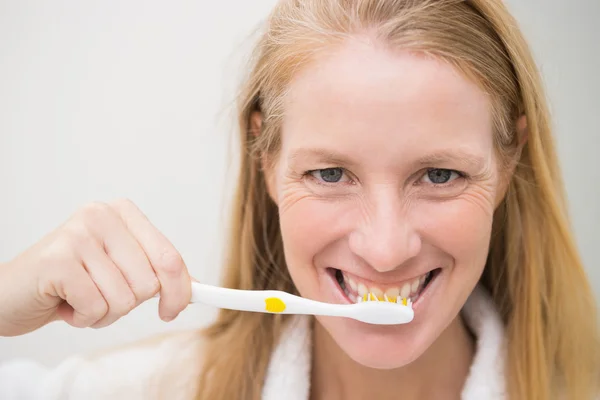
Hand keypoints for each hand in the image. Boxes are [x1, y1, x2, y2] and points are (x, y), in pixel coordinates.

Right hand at [0, 199, 191, 336]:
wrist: (13, 291)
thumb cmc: (72, 280)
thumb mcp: (121, 269)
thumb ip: (158, 273)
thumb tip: (196, 287)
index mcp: (123, 213)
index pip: (170, 257)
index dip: (179, 290)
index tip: (172, 309)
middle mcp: (102, 216)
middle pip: (149, 282)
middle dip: (128, 303)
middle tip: (100, 294)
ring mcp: (78, 235)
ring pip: (125, 298)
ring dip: (103, 312)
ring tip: (80, 297)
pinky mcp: (58, 260)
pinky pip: (96, 307)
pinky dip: (83, 317)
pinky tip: (65, 303)